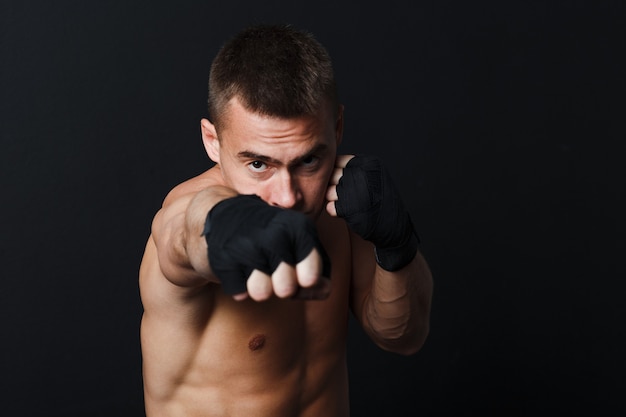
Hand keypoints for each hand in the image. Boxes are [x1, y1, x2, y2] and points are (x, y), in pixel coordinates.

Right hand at [204, 195, 330, 300]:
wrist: (227, 217)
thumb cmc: (271, 236)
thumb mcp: (299, 246)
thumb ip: (317, 271)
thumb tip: (325, 289)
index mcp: (299, 228)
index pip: (312, 276)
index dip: (308, 282)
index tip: (304, 276)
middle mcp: (274, 234)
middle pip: (286, 290)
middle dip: (283, 288)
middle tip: (276, 271)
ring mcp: (246, 245)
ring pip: (261, 293)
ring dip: (260, 288)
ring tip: (257, 270)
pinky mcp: (223, 257)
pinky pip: (239, 292)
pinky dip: (240, 285)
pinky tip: (240, 265)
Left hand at [326, 154, 418, 270]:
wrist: (393, 226)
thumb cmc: (379, 201)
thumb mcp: (374, 176)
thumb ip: (354, 168)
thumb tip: (327, 165)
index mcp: (369, 163)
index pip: (338, 160)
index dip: (336, 172)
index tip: (343, 181)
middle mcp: (363, 174)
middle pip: (332, 175)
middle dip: (334, 186)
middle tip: (345, 195)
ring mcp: (356, 191)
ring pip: (328, 191)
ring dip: (334, 200)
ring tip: (346, 203)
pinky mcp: (350, 208)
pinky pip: (329, 207)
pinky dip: (335, 211)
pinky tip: (347, 212)